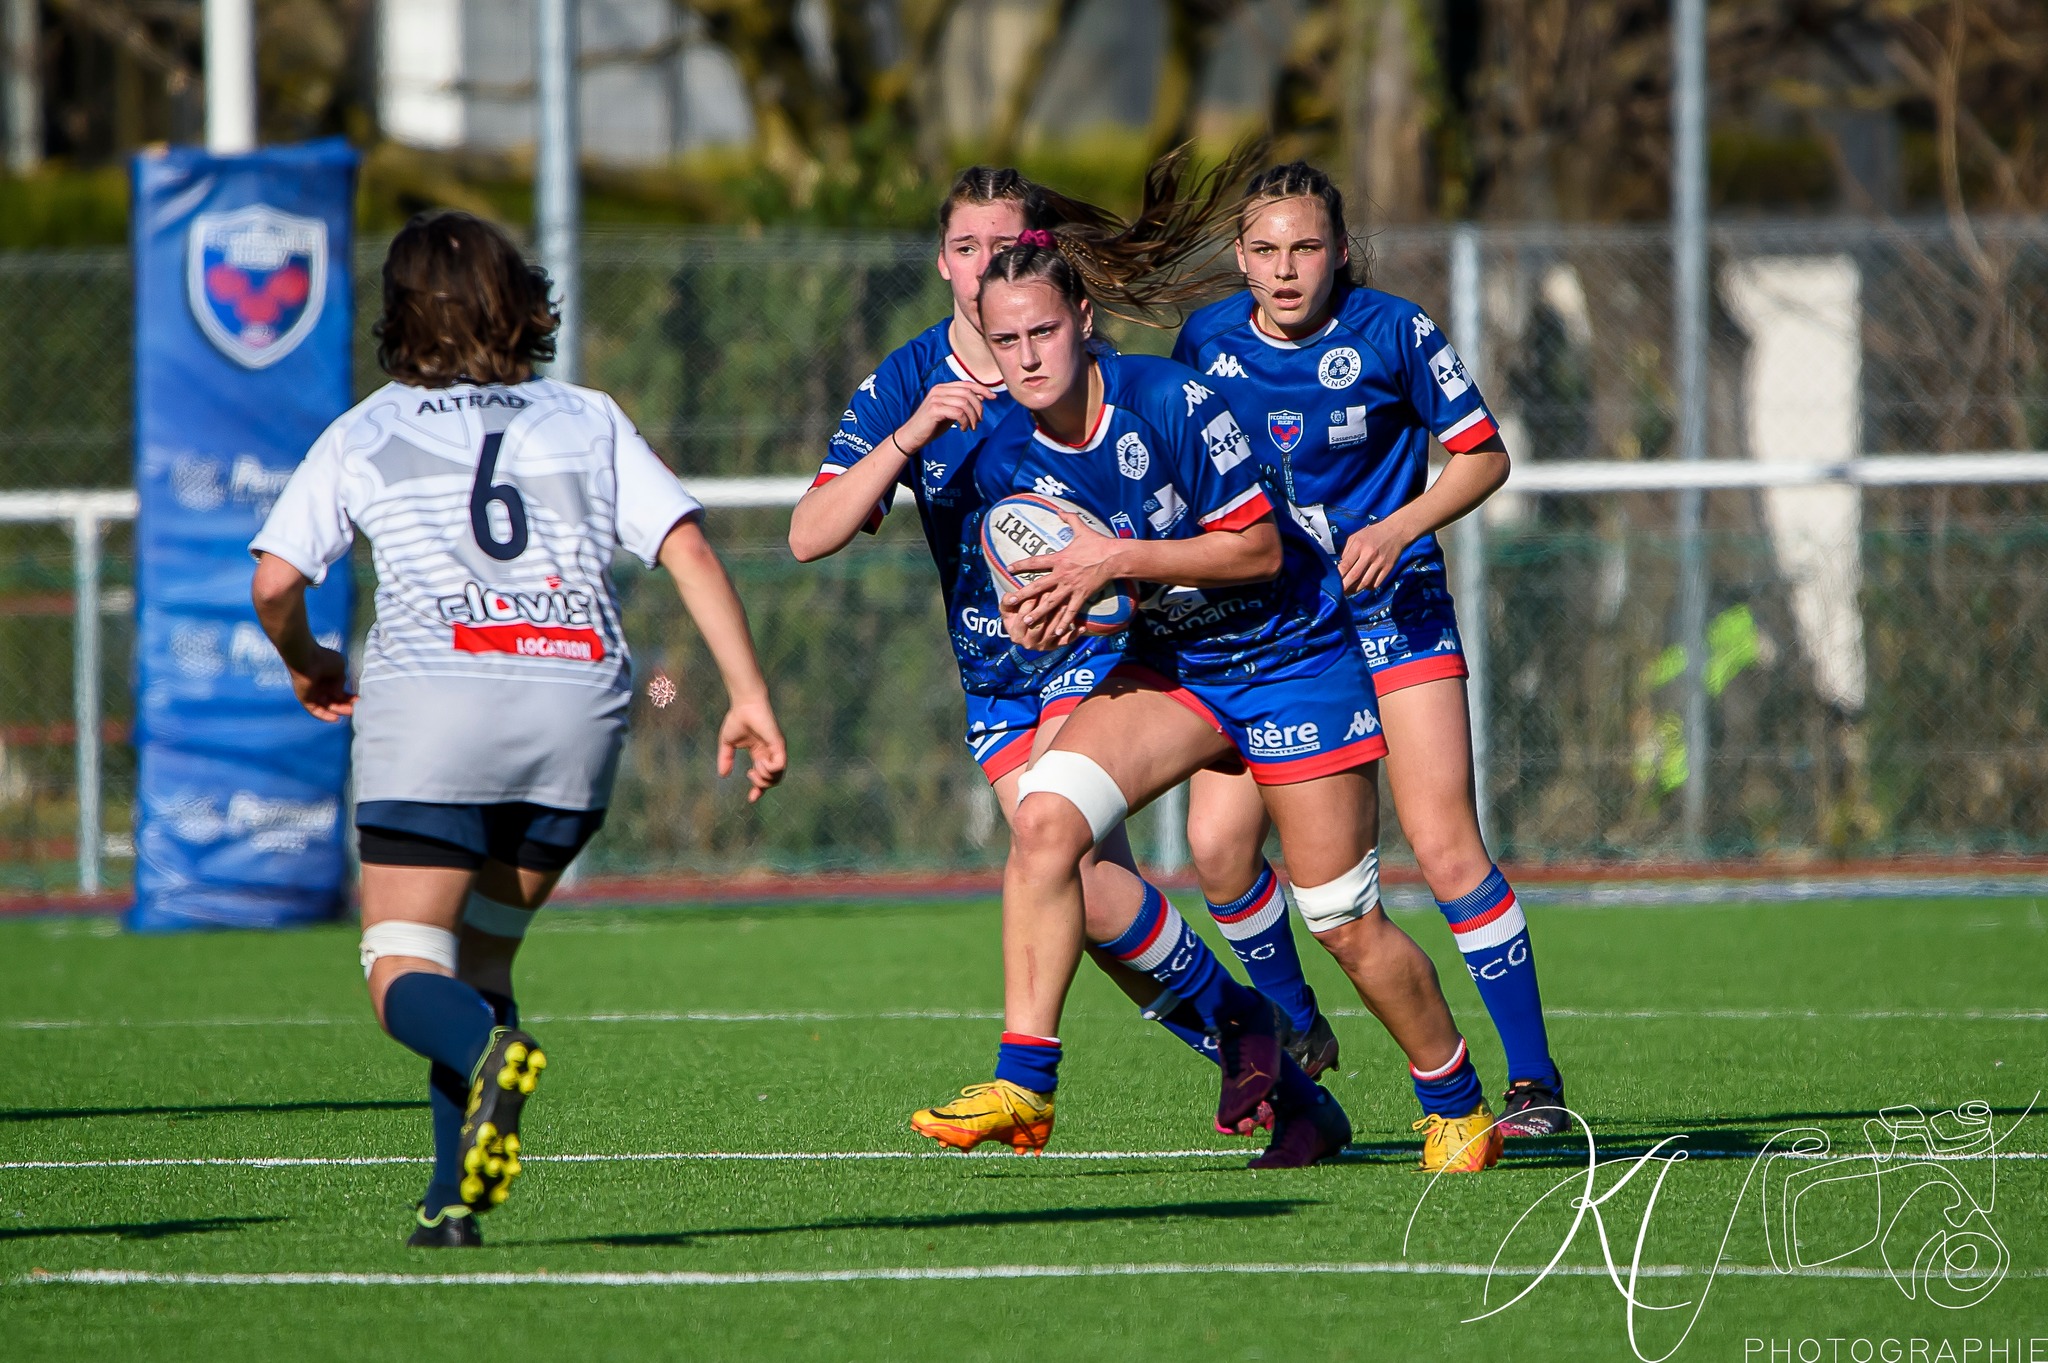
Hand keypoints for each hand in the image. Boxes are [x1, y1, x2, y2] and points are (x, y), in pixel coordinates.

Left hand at [287, 644, 355, 721]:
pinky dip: (324, 716)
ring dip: (338, 711)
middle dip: (346, 705)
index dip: (349, 697)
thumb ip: (342, 682)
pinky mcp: (305, 699)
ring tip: (350, 713)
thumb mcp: (340, 668)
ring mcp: (312, 693)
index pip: (340, 691)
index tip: (359, 699)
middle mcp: (321, 687)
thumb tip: (339, 694)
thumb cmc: (324, 659)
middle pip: (334, 700)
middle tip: (356, 709)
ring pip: (327, 706)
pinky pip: (315, 710)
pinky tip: (335, 719)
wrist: (306, 658)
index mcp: (329, 678)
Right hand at [717, 695, 786, 802]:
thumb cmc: (737, 719)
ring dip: (764, 778)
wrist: (745, 705)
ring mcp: (776, 750)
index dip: (759, 791)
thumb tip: (722, 775)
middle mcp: (770, 754)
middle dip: (761, 785)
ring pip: (778, 776)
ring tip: (754, 768)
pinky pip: (779, 765)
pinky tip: (759, 762)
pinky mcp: (779, 745)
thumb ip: (725, 759)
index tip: (751, 799)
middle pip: (773, 781)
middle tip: (750, 774)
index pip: (764, 778)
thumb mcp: (727, 744)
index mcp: (760, 754)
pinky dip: (769, 769)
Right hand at [894, 380, 996, 453]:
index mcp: (943, 388)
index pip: (967, 384)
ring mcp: (936, 399)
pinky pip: (958, 412)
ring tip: (971, 427)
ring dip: (972, 417)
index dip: (982, 389)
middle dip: (978, 407)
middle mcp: (939, 390)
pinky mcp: (934, 410)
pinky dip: (965, 421)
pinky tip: (963, 429)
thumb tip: (981, 397)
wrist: (912, 436)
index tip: (993, 397)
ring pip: (964, 403)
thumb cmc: (931, 425)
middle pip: (968, 393)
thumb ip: (963, 404)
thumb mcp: (950, 413)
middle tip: (979, 421)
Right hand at [999, 593, 1079, 651]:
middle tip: (1051, 595)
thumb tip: (1010, 597)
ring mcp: (1043, 646)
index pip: (1023, 619)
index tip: (1035, 593)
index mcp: (1016, 635)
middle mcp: (1029, 644)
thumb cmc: (1015, 614)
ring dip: (1059, 618)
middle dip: (1045, 610)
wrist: (1023, 630)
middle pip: (1039, 626)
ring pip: (1053, 632)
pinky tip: (1082, 626)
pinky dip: (1074, 634)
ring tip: (1065, 604)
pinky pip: (1066, 641)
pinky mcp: (1055, 647)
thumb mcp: (1007, 608)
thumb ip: (1006, 602)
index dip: (1028, 606)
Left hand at [1003, 512, 1118, 639]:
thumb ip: (1069, 519)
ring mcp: (1071, 586)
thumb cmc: (1098, 543)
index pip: (1035, 562)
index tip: (1008, 568)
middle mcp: (1062, 574)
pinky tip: (1056, 632)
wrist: (1114, 557)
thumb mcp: (1082, 528)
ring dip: (1038, 612)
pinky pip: (1071, 611)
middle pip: (1038, 586)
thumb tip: (1060, 510)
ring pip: (1051, 602)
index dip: (1021, 564)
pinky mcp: (1082, 595)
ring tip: (1027, 621)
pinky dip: (1064, 622)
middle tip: (1010, 602)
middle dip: (1023, 595)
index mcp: (1059, 559)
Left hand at [1338, 519, 1414, 593]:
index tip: (1334, 581)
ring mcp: (1380, 562)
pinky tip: (1364, 586)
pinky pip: (1376, 583)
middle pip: (1355, 575)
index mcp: (1359, 545)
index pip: (1346, 564)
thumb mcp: (1356, 537)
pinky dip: (1368, 588)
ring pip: (1366, 582)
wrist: (1396, 531)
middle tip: (1340, 592)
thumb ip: (1347, 551)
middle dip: (1345, 586)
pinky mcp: (1388, 568)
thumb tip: (1341, 567)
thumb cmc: (1372, 534)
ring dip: (1356, 590)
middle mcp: (1369, 554)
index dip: (1338, 575)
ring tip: (1349, 592)